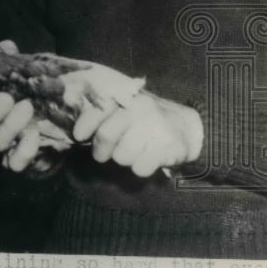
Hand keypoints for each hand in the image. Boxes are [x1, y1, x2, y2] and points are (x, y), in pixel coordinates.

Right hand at [0, 40, 44, 172]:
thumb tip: (7, 47)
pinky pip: (15, 162)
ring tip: (27, 107)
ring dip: (10, 126)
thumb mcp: (11, 74)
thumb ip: (6, 62)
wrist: (47, 122)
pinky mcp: (16, 159)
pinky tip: (33, 135)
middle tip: (6, 98)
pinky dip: (24, 151)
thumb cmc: (19, 92)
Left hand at [72, 90, 202, 176]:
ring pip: (122, 156)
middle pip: (106, 135)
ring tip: (134, 151)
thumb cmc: (148, 120)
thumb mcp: (128, 110)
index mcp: (127, 99)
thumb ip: (105, 116)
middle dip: (100, 151)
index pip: (99, 110)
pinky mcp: (167, 147)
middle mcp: (140, 109)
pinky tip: (147, 158)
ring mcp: (155, 127)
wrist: (188, 127)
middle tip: (101, 155)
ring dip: (124, 159)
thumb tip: (78, 133)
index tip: (78, 136)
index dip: (85, 125)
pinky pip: (140, 168)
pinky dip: (141, 168)